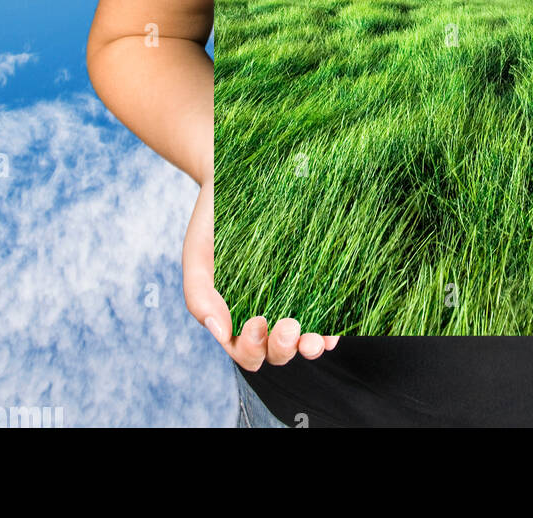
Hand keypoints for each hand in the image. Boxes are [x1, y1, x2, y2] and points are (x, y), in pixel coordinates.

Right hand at [182, 173, 339, 369]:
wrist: (235, 180)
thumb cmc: (212, 222)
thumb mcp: (197, 256)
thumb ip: (200, 297)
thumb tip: (222, 334)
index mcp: (235, 316)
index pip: (246, 351)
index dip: (251, 348)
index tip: (256, 321)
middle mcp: (266, 313)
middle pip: (277, 351)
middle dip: (282, 348)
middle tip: (288, 327)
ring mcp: (293, 298)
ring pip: (303, 338)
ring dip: (309, 345)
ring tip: (313, 339)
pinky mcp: (315, 278)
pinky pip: (328, 310)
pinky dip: (331, 324)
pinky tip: (335, 326)